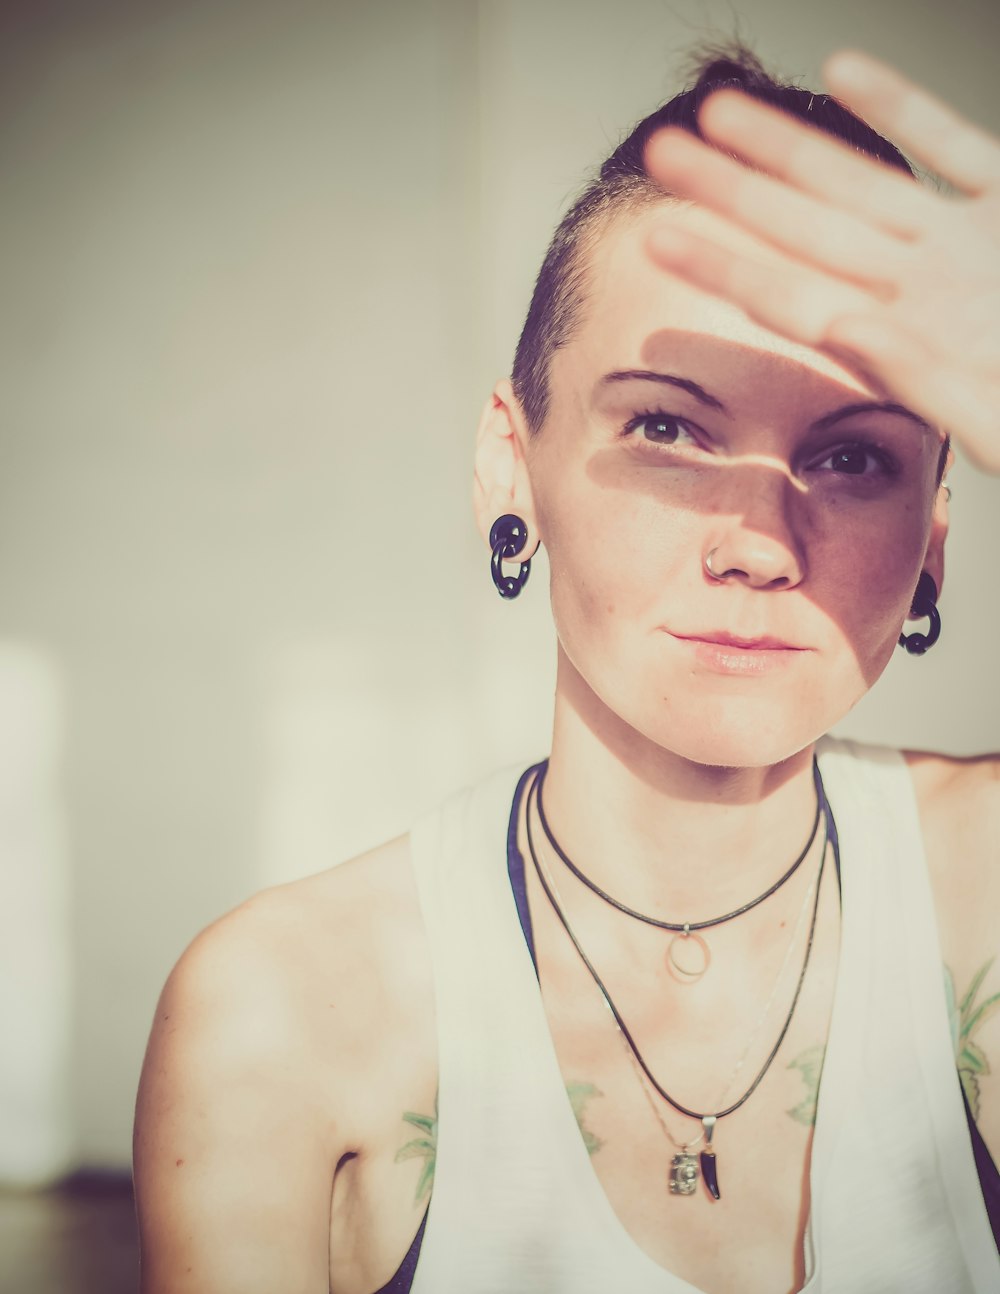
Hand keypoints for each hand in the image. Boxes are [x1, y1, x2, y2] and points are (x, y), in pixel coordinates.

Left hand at [644, 52, 999, 471]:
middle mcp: (920, 287)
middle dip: (732, 191)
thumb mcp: (999, 420)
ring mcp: (967, 243)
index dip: (725, 264)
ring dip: (790, 146)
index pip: (791, 296)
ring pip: (861, 181)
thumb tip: (844, 323)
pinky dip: (905, 108)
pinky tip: (846, 69)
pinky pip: (955, 148)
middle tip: (661, 155)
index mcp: (906, 340)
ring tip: (718, 112)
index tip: (659, 236)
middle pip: (805, 229)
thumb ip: (921, 380)